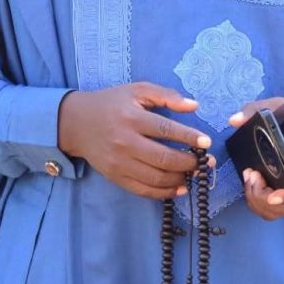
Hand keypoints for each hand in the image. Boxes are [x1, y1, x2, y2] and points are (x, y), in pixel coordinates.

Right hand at [58, 83, 210, 199]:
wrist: (76, 123)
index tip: (206, 142)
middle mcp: (125, 142)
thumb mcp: (137, 90)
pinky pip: (143, 190)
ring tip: (195, 173)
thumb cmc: (111, 103)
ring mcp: (120, 163)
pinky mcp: (116, 177)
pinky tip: (179, 188)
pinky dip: (164, 193)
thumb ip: (166, 95)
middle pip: (163, 158)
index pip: (165, 129)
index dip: (188, 137)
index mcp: (132, 117)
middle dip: (189, 162)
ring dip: (181, 179)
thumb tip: (194, 105)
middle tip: (206, 161)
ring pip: (155, 178)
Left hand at [228, 98, 283, 220]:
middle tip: (251, 174)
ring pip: (280, 211)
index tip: (272, 197)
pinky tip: (252, 183)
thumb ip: (256, 109)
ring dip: (259, 202)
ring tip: (250, 178)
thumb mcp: (279, 105)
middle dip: (262, 198)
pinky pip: (276, 207)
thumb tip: (233, 120)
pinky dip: (259, 203)